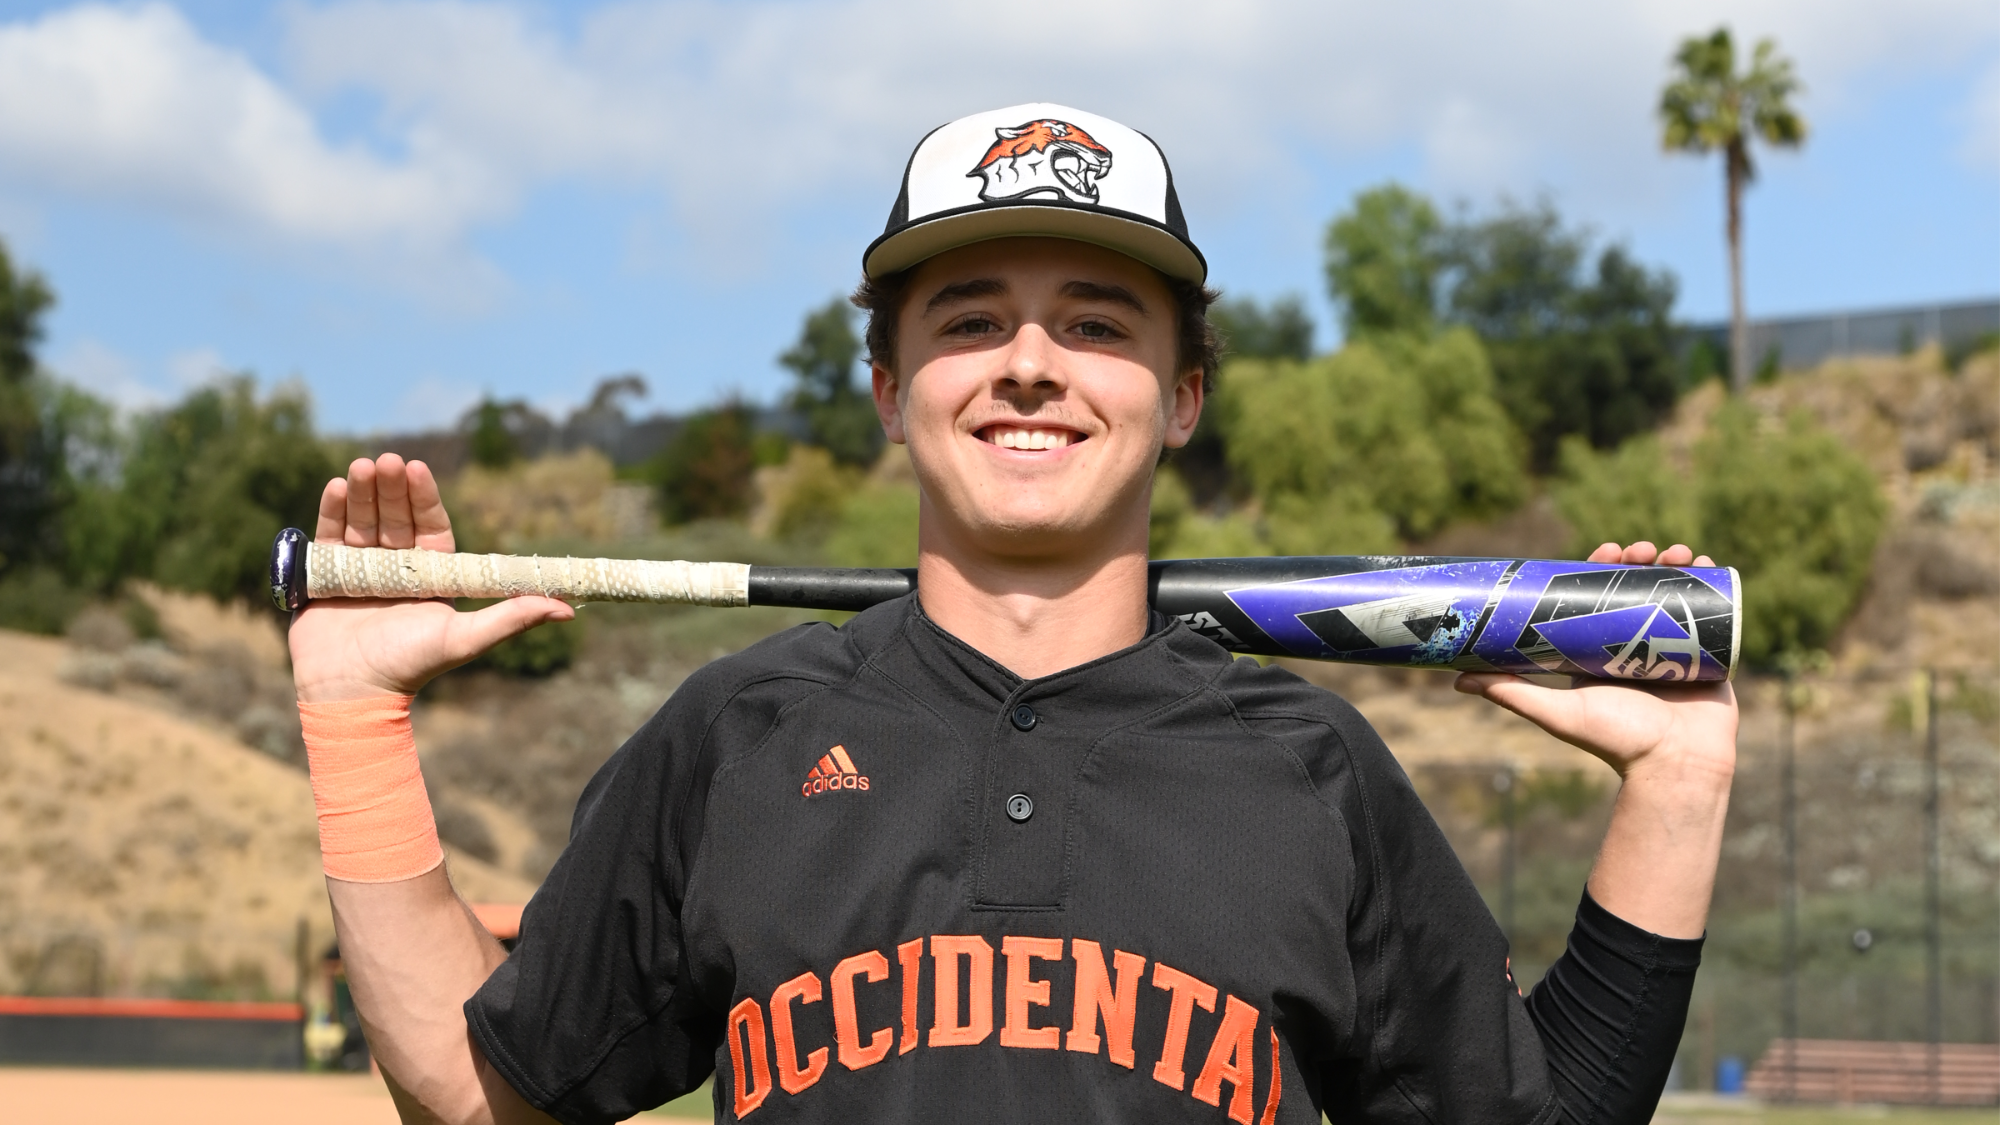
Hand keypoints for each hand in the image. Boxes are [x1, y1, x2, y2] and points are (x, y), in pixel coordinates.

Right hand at [287, 454, 573, 702]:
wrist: (349, 693)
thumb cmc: (408, 667)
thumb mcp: (462, 640)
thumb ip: (511, 619)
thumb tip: (567, 609)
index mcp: (430, 576)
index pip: (430, 526)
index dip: (424, 497)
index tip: (417, 468)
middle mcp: (398, 568)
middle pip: (396, 518)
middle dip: (391, 489)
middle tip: (388, 460)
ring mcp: (360, 569)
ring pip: (364, 521)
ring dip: (363, 493)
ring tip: (363, 466)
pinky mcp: (326, 574)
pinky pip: (330, 536)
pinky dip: (333, 511)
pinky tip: (339, 486)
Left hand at [1451, 541, 1737, 785]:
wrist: (1677, 768)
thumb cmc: (1617, 742)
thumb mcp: (1559, 713)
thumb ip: (1513, 693)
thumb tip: (1457, 678)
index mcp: (1602, 650)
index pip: (1599, 597)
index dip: (1602, 569)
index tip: (1606, 551)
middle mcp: (1638, 644)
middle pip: (1639, 588)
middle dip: (1642, 561)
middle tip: (1642, 549)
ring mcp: (1676, 647)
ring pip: (1676, 592)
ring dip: (1676, 565)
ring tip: (1677, 554)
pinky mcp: (1710, 654)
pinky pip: (1713, 611)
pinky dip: (1712, 583)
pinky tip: (1709, 564)